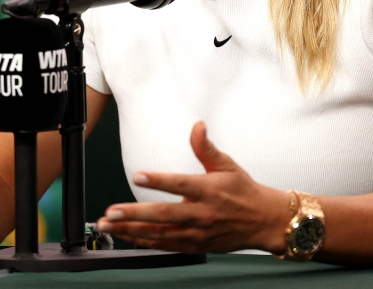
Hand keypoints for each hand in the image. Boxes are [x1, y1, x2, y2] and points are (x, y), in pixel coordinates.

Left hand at [96, 121, 289, 253]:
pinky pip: (166, 245)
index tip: (137, 175)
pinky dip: (145, 242)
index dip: (159, 180)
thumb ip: (206, 147)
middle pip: (164, 215)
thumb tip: (197, 125)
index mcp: (209, 190)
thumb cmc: (243, 191)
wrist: (263, 222)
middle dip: (134, 214)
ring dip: (132, 230)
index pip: (180, 184)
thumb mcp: (227, 165)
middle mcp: (202, 213)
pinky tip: (126, 236)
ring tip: (109, 225)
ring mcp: (197, 233)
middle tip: (111, 212)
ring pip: (160, 233)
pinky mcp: (195, 246)